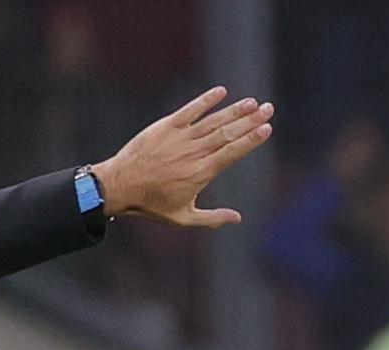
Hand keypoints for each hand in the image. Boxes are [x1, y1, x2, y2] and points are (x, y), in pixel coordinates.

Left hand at [92, 86, 273, 227]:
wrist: (119, 186)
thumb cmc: (150, 204)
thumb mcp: (182, 218)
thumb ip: (211, 218)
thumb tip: (238, 218)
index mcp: (200, 173)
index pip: (232, 152)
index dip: (251, 139)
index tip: (267, 129)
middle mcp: (193, 153)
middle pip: (227, 133)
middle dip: (250, 120)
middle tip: (269, 109)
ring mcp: (179, 138)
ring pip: (212, 121)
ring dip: (234, 110)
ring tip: (253, 102)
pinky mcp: (164, 127)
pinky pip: (189, 111)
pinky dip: (205, 100)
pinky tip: (221, 91)